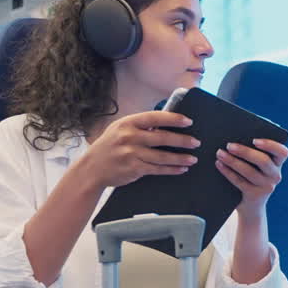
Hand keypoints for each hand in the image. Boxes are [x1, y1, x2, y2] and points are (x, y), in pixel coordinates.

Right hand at [82, 111, 199, 187]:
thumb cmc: (108, 147)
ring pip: (162, 156)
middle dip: (182, 140)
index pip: (155, 117)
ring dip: (180, 158)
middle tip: (196, 142)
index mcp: (128, 123)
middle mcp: (129, 137)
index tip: (188, 121)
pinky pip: (157, 169)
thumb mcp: (120, 130)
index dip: (173, 119)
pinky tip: (181, 169)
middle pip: (162, 138)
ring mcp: (131, 153)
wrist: (91, 169)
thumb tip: (166, 124)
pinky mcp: (134, 169)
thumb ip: (140, 127)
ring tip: (193, 159)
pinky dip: (171, 170)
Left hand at [216, 138, 287, 216]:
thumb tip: (235, 138)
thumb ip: (252, 152)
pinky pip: (240, 181)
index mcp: (278, 163)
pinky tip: (219, 164)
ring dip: (233, 161)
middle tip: (229, 145)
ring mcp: (266, 186)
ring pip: (249, 171)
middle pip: (263, 161)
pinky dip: (228, 172)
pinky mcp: (255, 195)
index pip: (282, 152)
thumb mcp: (255, 165)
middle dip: (245, 152)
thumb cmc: (250, 176)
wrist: (250, 205)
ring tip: (220, 153)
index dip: (271, 145)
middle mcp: (276, 175)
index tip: (254, 140)